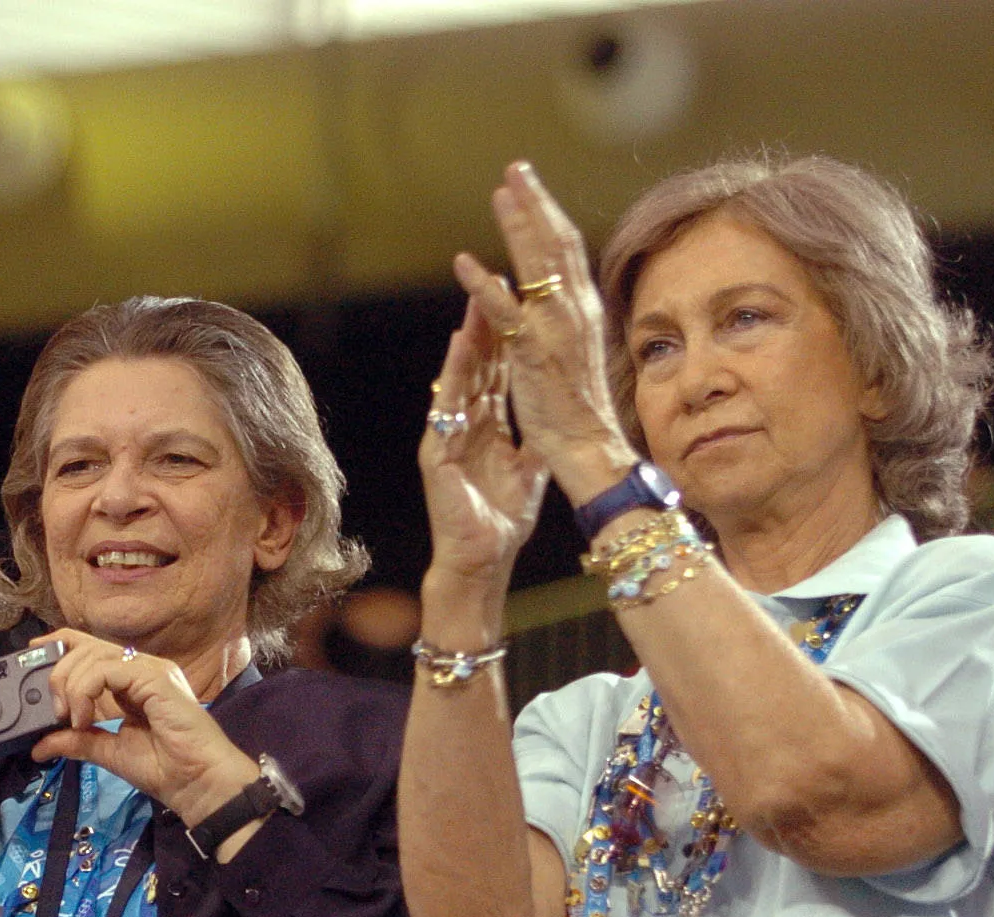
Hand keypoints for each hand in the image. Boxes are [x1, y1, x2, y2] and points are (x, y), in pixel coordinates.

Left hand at [30, 631, 258, 823]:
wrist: (197, 784)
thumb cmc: (165, 769)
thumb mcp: (108, 752)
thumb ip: (76, 742)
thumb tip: (40, 746)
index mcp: (132, 682)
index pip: (91, 648)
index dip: (60, 645)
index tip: (33, 654)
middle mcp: (142, 669)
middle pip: (87, 647)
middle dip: (59, 674)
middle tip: (57, 712)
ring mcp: (151, 670)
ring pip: (94, 655)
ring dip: (71, 686)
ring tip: (73, 719)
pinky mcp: (156, 677)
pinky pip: (107, 668)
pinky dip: (87, 691)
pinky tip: (87, 719)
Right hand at [418, 299, 549, 586]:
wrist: (480, 559)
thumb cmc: (502, 520)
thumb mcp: (528, 470)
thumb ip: (536, 440)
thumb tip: (556, 419)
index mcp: (486, 425)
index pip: (497, 371)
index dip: (508, 337)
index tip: (521, 301)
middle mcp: (463, 423)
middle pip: (477, 364)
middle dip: (487, 322)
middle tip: (498, 279)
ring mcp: (448, 435)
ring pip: (460, 376)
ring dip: (469, 336)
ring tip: (478, 296)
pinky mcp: (437, 452)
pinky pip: (446, 405)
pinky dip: (455, 374)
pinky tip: (462, 346)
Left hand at [453, 161, 638, 505]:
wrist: (588, 445)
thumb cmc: (578, 410)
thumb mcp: (573, 355)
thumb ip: (563, 324)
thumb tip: (555, 301)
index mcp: (582, 312)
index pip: (566, 252)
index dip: (548, 216)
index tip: (531, 187)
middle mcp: (574, 311)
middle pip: (555, 245)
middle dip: (536, 203)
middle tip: (516, 168)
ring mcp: (554, 329)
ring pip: (536, 266)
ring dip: (518, 225)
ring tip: (500, 192)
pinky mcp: (533, 352)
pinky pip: (506, 313)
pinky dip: (484, 286)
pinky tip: (463, 263)